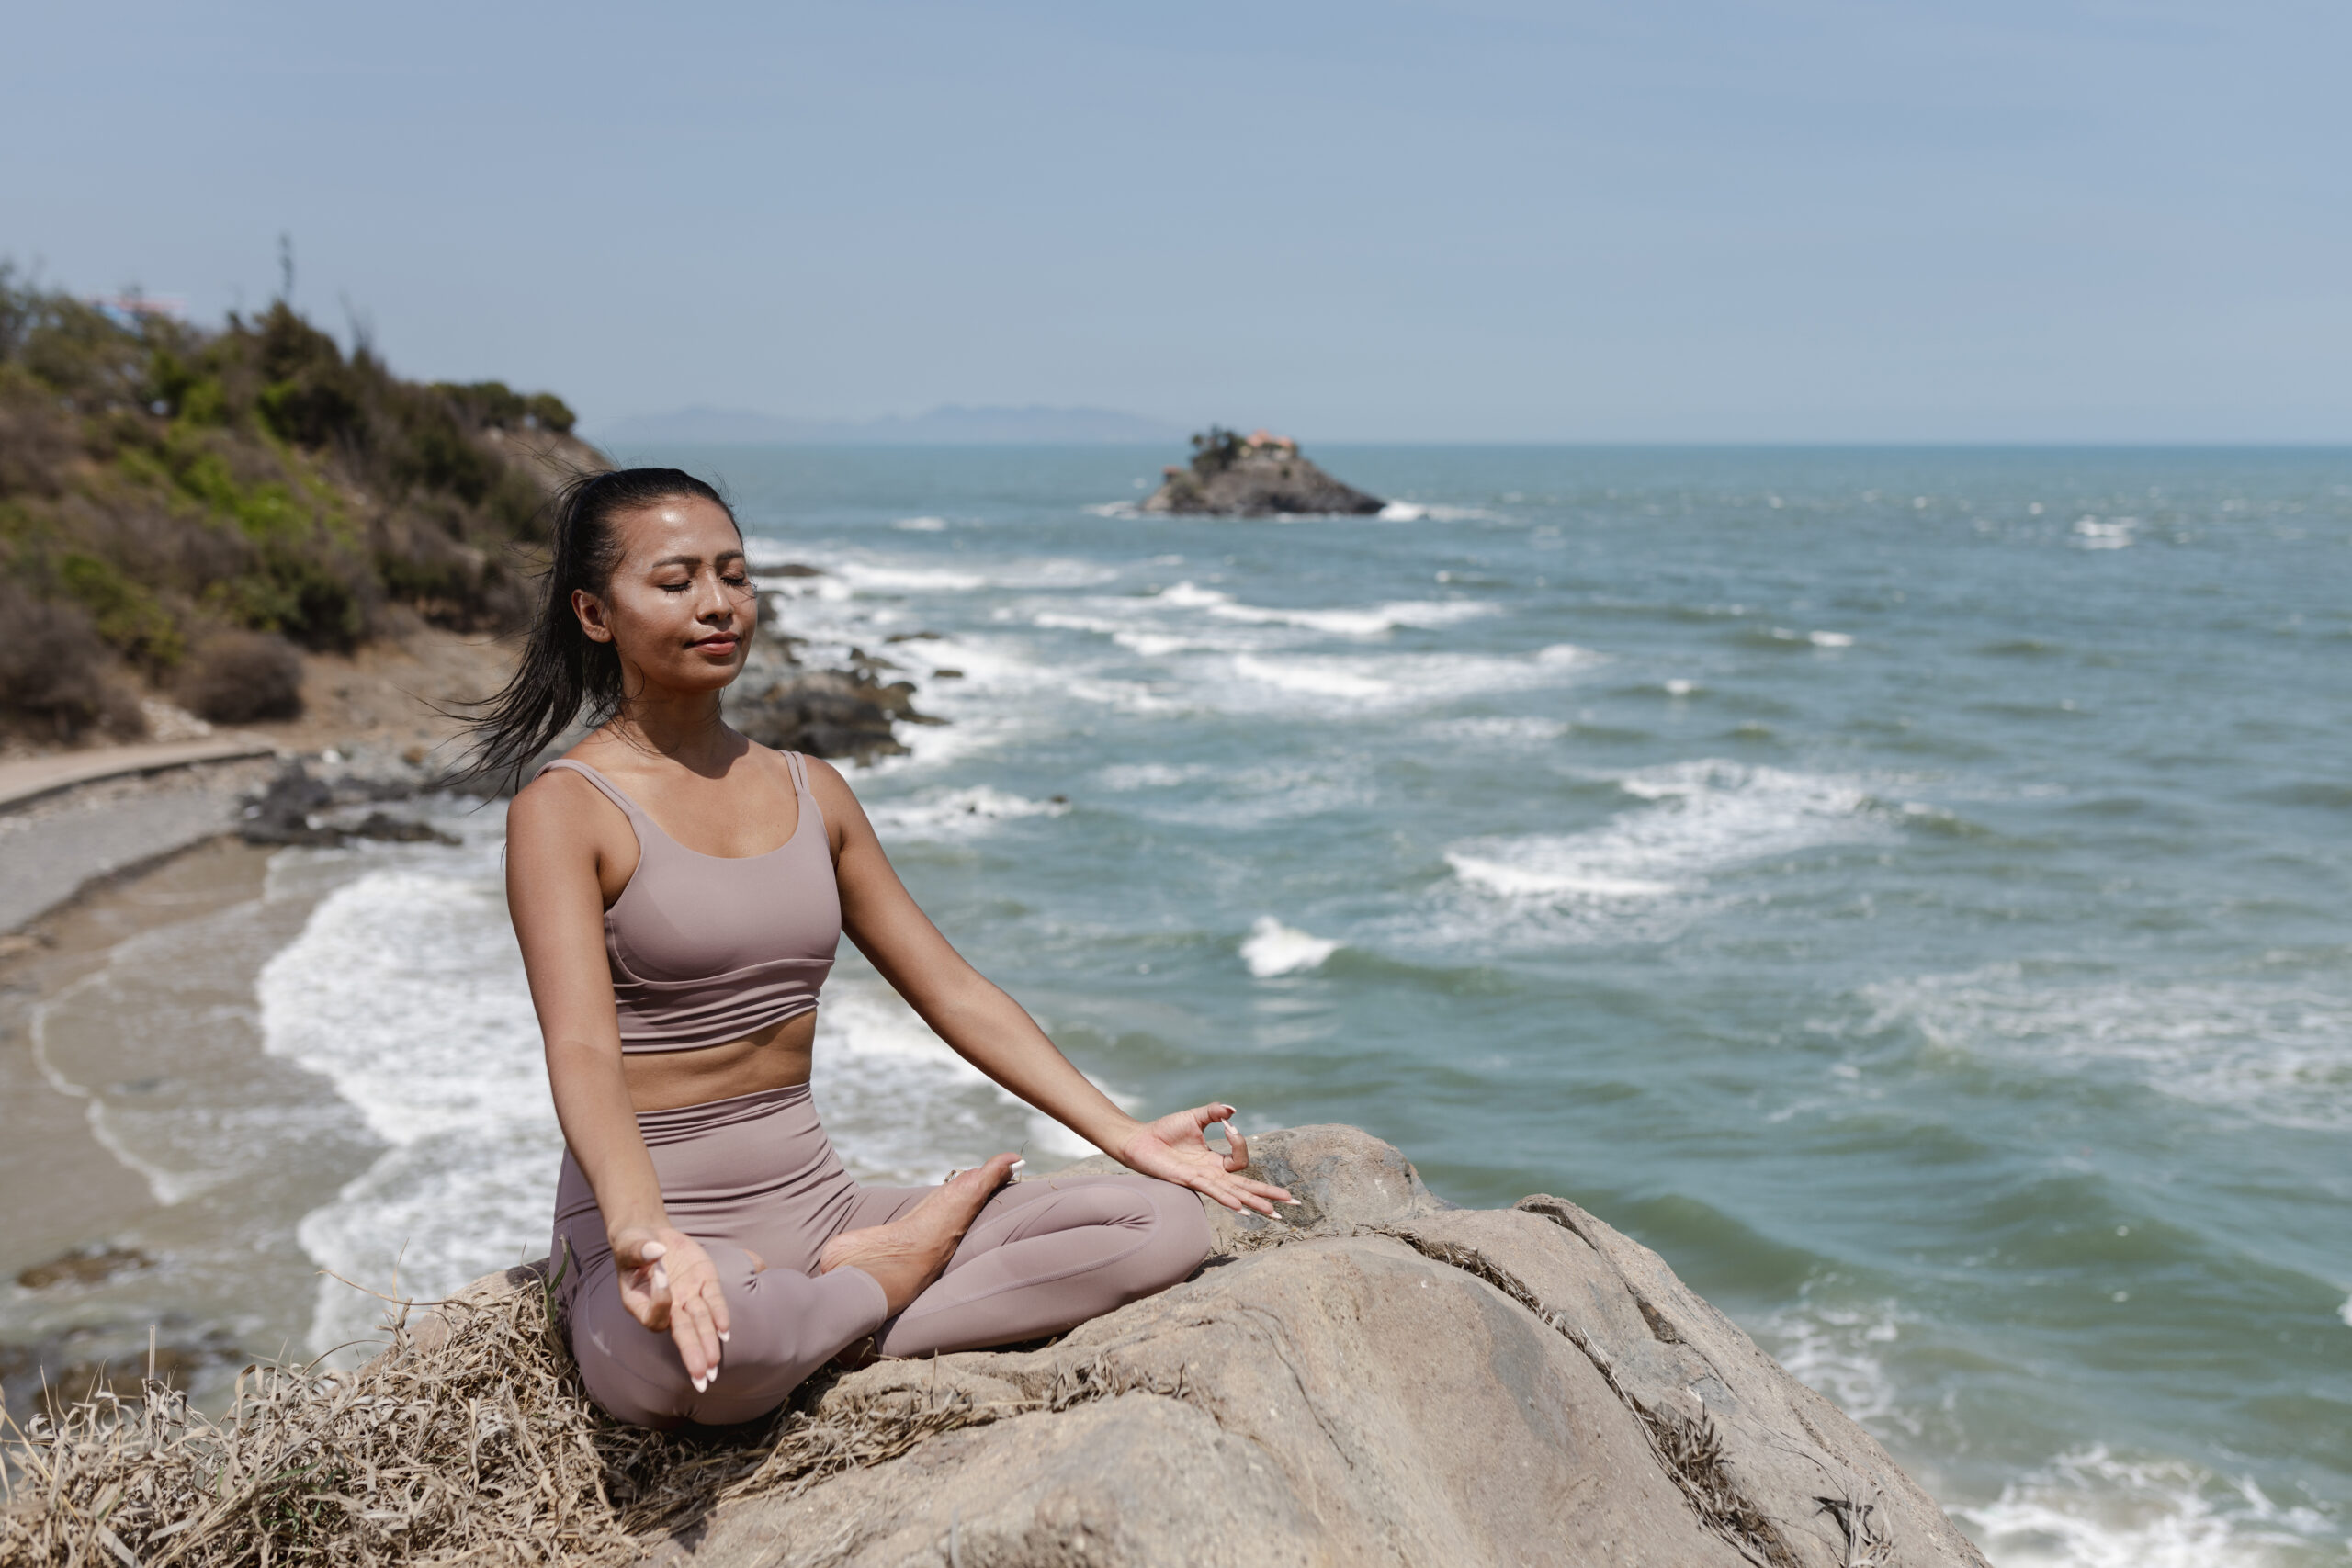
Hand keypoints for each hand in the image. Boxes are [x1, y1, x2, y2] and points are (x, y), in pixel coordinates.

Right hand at [611, 1225, 730, 1388]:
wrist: (651, 1236)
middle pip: (681, 1332)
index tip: (662, 1280)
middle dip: (692, 1354)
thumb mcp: (629, 1244)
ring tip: (714, 1366)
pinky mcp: (703, 1281)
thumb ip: (639, 1249)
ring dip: (708, 1343)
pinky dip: (720, 1315)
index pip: (654, 1315)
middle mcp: (666, 1305)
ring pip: (700, 1323)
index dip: (661, 1303)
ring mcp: (686, 1296)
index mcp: (640, 1303)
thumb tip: (655, 1250)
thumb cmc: (633, 1246)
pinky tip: (725, 1332)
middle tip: (701, 1378)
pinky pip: (713, 1300)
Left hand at [1117, 1104, 1296, 1214]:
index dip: (1239, 1142)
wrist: (1139, 1140)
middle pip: (1247, 1186)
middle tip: (1292, 1201)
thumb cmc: (1164, 1131)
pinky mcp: (1189, 1180)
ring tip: (1274, 1213)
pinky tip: (1242, 1207)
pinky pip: (1213, 1191)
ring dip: (1255, 1202)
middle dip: (1269, 1194)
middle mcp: (1212, 1174)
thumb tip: (1232, 1111)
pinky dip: (1228, 1198)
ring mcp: (1202, 1179)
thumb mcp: (1194, 1117)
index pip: (1240, 1160)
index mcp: (1214, 1161)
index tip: (1227, 1124)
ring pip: (1235, 1192)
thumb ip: (1214, 1112)